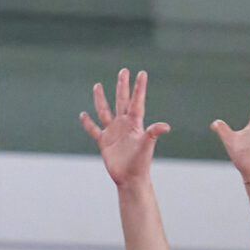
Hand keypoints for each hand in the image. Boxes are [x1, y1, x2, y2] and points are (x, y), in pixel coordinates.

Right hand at [80, 68, 168, 186]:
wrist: (130, 178)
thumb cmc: (141, 163)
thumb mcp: (147, 146)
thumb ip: (153, 133)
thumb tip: (166, 126)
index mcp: (135, 123)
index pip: (136, 101)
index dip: (139, 87)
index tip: (141, 73)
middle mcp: (124, 124)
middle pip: (121, 100)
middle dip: (122, 86)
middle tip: (123, 71)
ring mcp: (113, 132)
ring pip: (105, 111)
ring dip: (101, 99)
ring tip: (97, 85)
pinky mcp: (104, 141)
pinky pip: (94, 129)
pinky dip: (88, 123)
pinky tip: (83, 114)